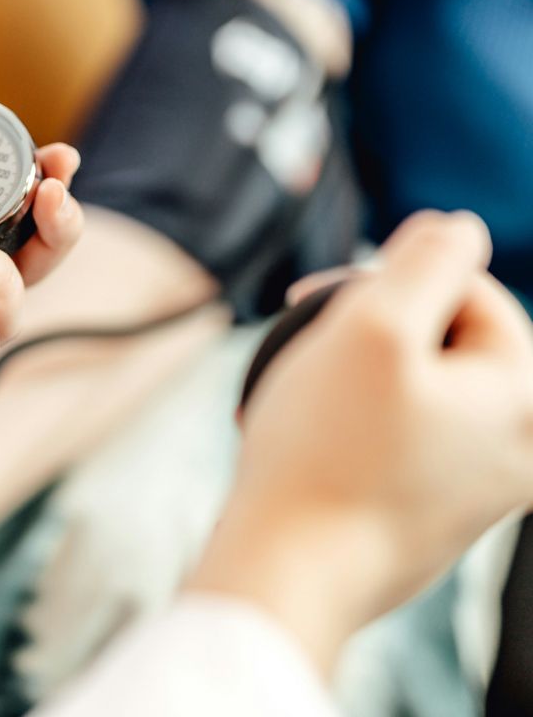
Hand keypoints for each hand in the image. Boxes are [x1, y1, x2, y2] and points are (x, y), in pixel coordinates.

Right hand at [189, 211, 532, 670]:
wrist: (289, 570)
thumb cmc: (324, 448)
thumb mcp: (373, 326)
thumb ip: (425, 262)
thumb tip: (458, 227)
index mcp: (520, 396)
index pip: (471, 290)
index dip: (393, 277)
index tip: (321, 297)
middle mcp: (518, 448)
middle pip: (446, 340)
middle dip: (372, 326)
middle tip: (306, 338)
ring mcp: (479, 490)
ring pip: (419, 389)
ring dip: (356, 373)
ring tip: (299, 390)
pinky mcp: (436, 516)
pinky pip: (404, 439)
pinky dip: (356, 423)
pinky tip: (308, 436)